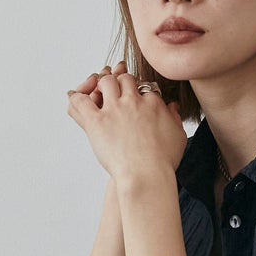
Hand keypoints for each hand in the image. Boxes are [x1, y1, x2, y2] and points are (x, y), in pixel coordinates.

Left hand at [67, 60, 186, 182]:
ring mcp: (114, 110)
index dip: (138, 91)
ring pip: (105, 82)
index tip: (135, 100)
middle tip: (115, 92)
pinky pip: (81, 101)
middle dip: (119, 82)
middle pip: (124, 79)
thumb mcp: (178, 137)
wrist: (148, 176)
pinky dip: (76, 96)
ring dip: (101, 85)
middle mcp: (134, 101)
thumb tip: (173, 106)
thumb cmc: (163, 163)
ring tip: (99, 95)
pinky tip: (77, 98)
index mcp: (153, 103)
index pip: (144, 86)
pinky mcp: (97, 122)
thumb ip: (175, 117)